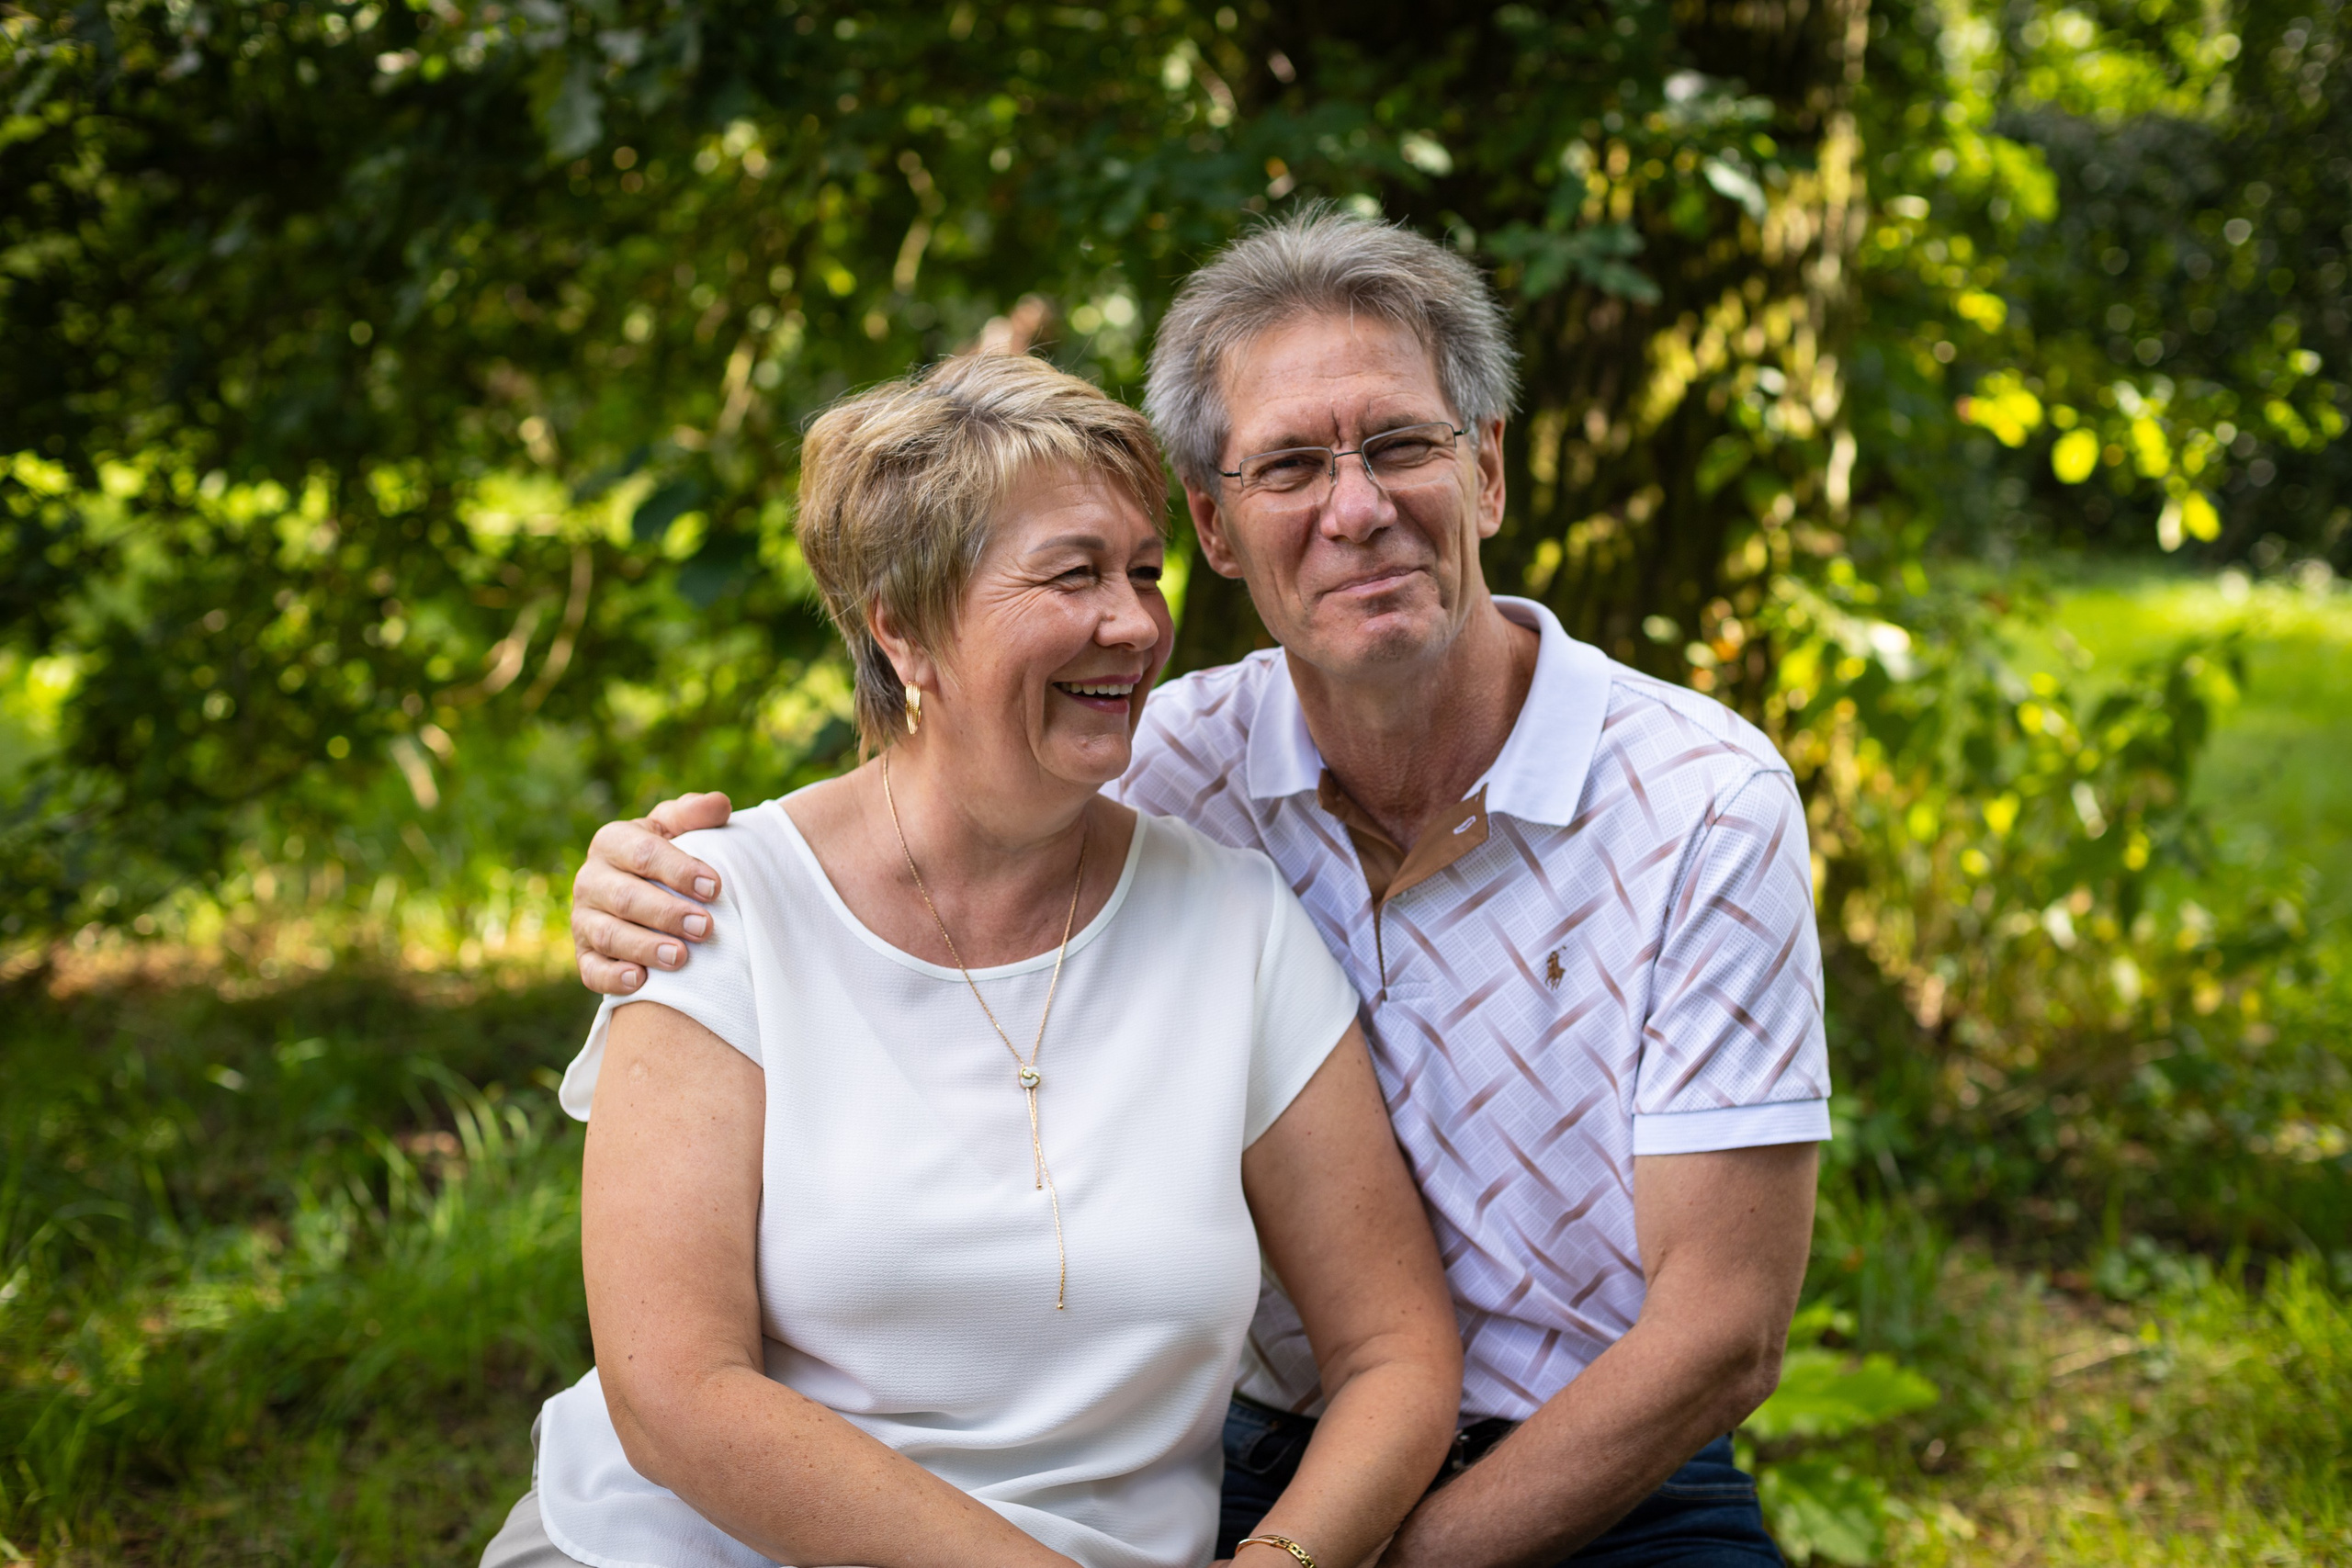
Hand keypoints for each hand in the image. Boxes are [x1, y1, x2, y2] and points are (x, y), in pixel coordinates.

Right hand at [570, 791, 733, 994]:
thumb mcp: (677, 828)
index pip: (643, 854)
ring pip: (609, 935)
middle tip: (705, 927)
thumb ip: (696, 813)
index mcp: (612, 841)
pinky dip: (613, 977)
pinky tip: (640, 981)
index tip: (714, 887)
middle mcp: (591, 879)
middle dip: (667, 913)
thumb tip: (720, 804)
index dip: (679, 870)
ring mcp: (583, 919)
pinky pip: (591, 970)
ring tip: (681, 957)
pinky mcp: (583, 954)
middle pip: (626, 897)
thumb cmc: (665, 856)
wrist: (640, 892)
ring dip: (645, 947)